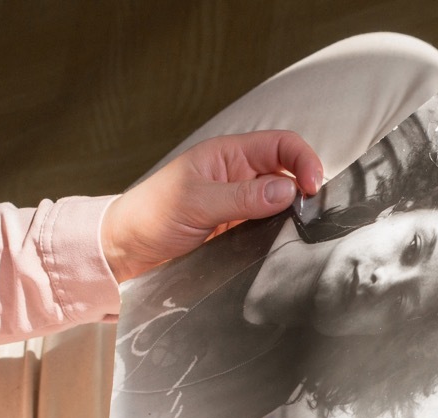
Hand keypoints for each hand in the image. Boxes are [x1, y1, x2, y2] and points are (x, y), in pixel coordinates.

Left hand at [101, 130, 323, 281]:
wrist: (124, 252)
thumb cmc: (149, 216)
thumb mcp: (195, 202)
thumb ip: (242, 196)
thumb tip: (288, 190)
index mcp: (228, 156)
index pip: (281, 146)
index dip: (303, 160)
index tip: (313, 187)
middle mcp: (239, 177)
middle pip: (289, 174)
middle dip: (305, 190)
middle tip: (311, 215)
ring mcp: (241, 206)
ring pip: (283, 205)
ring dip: (294, 216)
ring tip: (300, 232)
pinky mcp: (240, 232)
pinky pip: (270, 230)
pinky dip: (282, 236)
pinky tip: (283, 245)